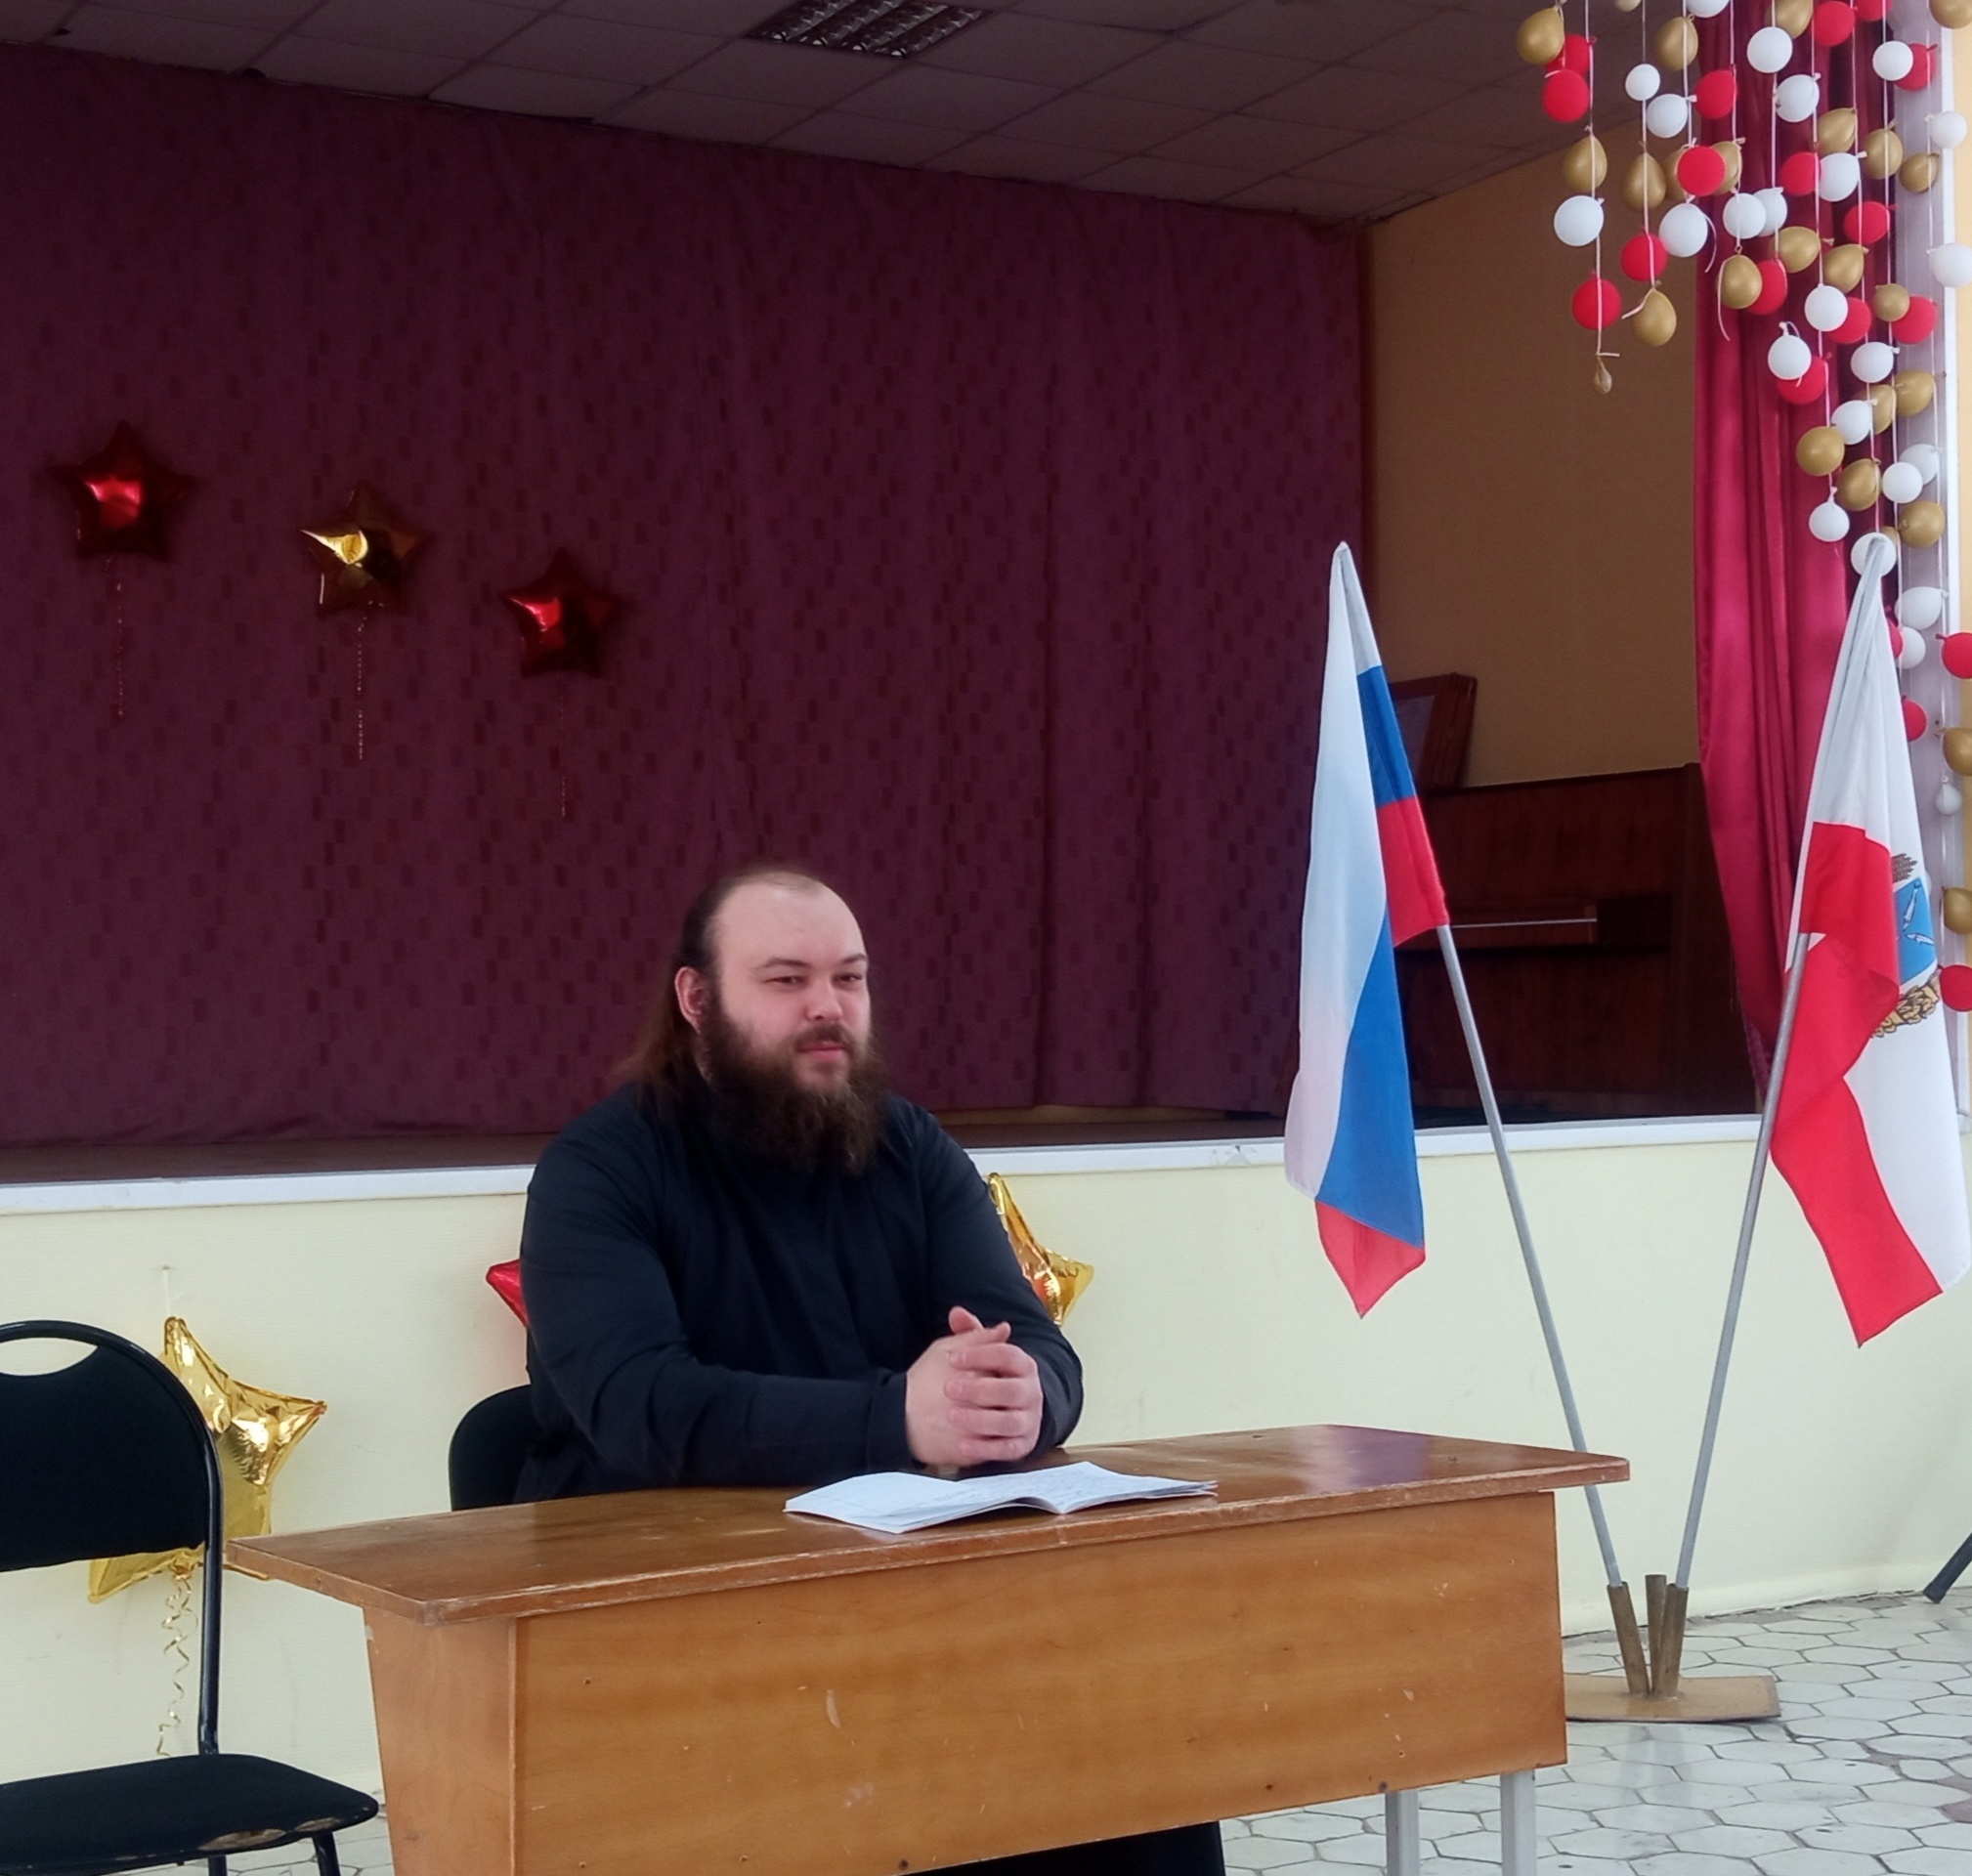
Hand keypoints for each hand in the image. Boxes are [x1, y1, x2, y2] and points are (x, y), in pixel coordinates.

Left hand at [904, 1306, 1043, 1468]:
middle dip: (979, 1389)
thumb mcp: (978, 1354)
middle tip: (949, 1388)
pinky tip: (963, 1445)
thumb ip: (969, 1334)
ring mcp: (1030, 1419)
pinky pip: (1009, 1450)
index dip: (980, 1355)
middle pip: (1011, 1389)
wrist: (1001, 1409)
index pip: (1008, 1355)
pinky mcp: (1023, 1444)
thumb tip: (957, 1313)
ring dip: (980, 1420)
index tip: (953, 1358)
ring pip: (1010, 1422)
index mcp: (1024, 1365)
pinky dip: (987, 1449)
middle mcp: (1031, 1392)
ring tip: (952, 1416)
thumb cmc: (988, 1377)